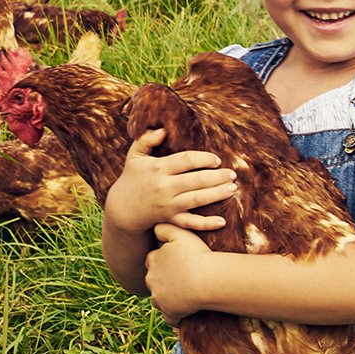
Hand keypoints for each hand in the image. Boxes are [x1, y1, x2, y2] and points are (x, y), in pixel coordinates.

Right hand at [105, 128, 237, 233]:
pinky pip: (190, 223)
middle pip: (195, 180)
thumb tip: (162, 129)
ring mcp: (167, 205)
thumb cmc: (132, 178)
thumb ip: (146, 140)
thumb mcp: (134, 156)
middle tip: (232, 174)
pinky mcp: (170, 220)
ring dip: (217, 194)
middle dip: (216, 177)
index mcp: (157, 168)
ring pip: (196, 200)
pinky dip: (206, 224)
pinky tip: (222, 221)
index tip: (216, 160)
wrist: (122, 209)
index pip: (185, 160)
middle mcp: (163, 187)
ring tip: (232, 189)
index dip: (203, 159)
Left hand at [146, 223, 210, 325]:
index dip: (164, 259)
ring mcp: (159, 298)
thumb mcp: (180, 233)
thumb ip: (165, 227)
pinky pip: (170, 317)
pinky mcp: (170, 313)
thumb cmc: (197, 255)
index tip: (176, 260)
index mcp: (153, 261)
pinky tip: (185, 314)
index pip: (153, 259)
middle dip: (163, 279)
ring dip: (168, 297)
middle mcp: (152, 280)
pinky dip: (176, 316)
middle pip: (154, 279)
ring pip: (160, 298)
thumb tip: (154, 227)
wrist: (207, 280)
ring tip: (184, 294)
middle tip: (180, 276)